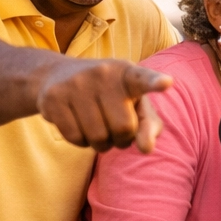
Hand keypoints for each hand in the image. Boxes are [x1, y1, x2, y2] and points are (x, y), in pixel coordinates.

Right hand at [36, 59, 172, 152]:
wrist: (57, 76)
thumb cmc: (109, 96)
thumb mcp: (134, 103)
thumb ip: (149, 125)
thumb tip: (146, 148)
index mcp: (128, 72)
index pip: (144, 79)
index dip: (155, 83)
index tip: (167, 83)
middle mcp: (103, 74)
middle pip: (123, 127)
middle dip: (122, 139)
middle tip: (116, 130)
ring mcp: (76, 84)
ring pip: (98, 137)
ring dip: (101, 144)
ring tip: (98, 128)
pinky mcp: (53, 98)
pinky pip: (75, 138)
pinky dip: (81, 142)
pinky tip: (80, 127)